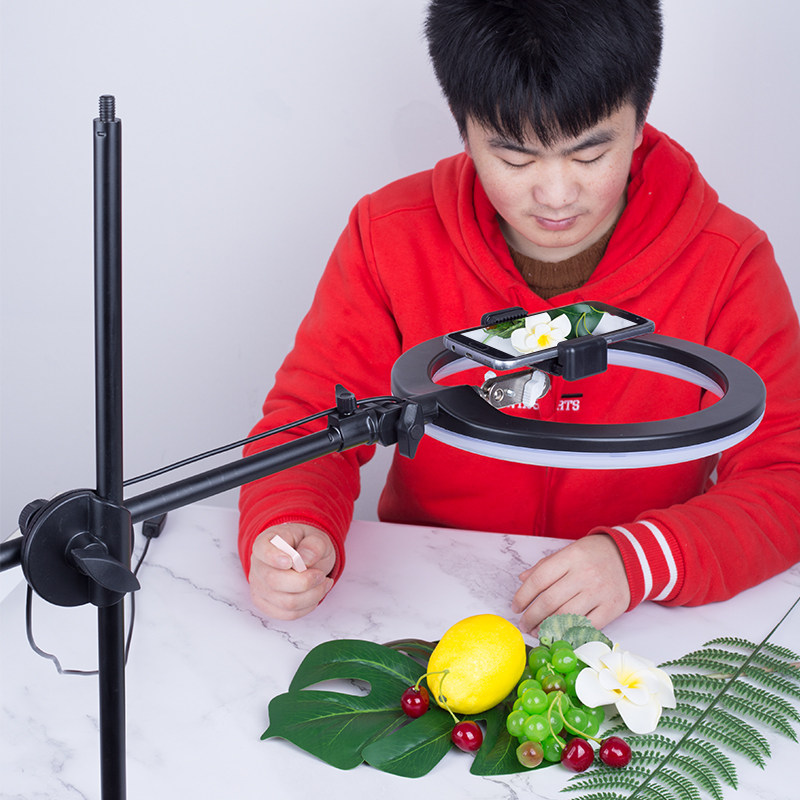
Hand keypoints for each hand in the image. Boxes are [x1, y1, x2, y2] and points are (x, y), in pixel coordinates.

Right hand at [249, 523, 335, 619]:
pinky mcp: (266, 604)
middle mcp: (257, 565)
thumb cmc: (307, 546)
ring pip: (284, 602)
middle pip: (273, 581)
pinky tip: (315, 594)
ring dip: (311, 596)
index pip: (261, 550)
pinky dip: (307, 607)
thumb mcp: (316, 538)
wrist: (306, 558)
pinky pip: (288, 614)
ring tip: (324, 584)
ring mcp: (259, 587)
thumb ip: (314, 545)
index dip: (273, 557)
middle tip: (321, 575)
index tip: (290, 561)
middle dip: (304, 582)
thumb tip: (306, 559)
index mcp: (265, 542)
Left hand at [511, 534, 629, 632]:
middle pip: (550, 600)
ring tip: (536, 631)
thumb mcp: (569, 551)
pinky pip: (587, 626)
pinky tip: (559, 635)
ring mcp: (599, 592)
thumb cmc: (593, 555)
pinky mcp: (612, 608)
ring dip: (547, 628)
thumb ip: (545, 566)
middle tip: (523, 624)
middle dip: (531, 616)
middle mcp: (585, 574)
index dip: (523, 595)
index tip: (516, 606)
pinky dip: (570, 633)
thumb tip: (522, 579)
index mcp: (571, 557)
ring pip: (566, 616)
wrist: (630, 558)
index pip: (539, 579)